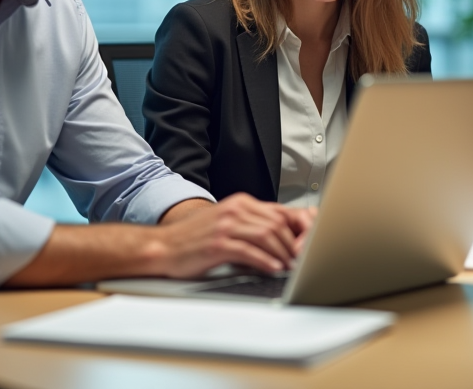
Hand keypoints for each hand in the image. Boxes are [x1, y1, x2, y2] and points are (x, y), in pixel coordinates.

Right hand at [150, 193, 314, 277]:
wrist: (164, 246)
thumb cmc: (196, 239)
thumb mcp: (228, 223)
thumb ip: (253, 225)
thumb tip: (284, 238)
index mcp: (241, 203)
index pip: (280, 212)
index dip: (299, 228)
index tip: (309, 244)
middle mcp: (236, 210)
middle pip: (278, 223)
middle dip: (295, 244)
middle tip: (303, 260)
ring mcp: (226, 225)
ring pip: (267, 236)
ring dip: (283, 254)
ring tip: (291, 267)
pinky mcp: (218, 243)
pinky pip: (249, 251)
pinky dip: (265, 261)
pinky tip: (273, 269)